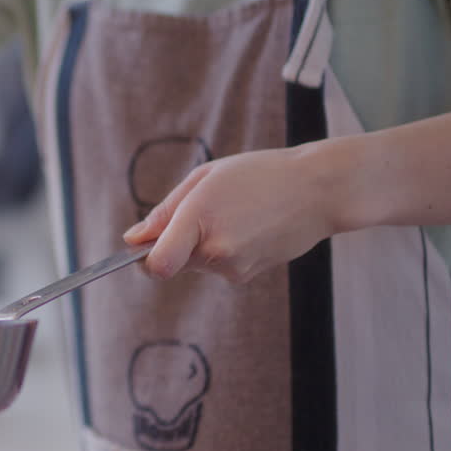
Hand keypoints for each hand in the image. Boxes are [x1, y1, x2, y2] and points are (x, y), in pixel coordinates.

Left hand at [123, 145, 350, 282]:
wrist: (318, 190)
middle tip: (205, 209)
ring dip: (202, 244)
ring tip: (234, 212)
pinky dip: (223, 249)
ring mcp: (234, 267)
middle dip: (176, 242)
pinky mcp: (247, 275)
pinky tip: (248, 226)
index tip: (142, 246)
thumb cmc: (260, 174)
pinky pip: (218, 266)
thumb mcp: (206, 178)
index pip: (157, 265)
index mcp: (199, 219)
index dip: (143, 260)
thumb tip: (132, 240)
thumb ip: (165, 212)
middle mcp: (216, 251)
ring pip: (196, 264)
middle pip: (172, 262)